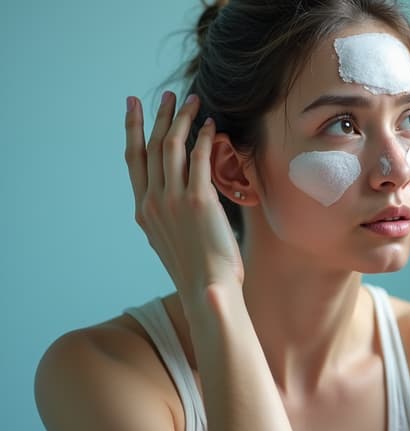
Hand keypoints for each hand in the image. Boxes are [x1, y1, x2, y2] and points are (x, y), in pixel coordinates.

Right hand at [124, 92, 243, 304]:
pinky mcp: (199, 201)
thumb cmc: (197, 268)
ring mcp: (173, 200)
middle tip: (171, 96)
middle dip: (160, 116)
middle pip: (152, 147)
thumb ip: (168, 215)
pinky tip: (211, 127)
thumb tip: (177, 198)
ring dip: (183, 120)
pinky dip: (204, 139)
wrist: (207, 289)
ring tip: (194, 102)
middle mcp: (153, 202)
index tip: (133, 105)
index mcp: (144, 211)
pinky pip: (199, 159)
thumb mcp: (170, 240)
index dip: (133, 129)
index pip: (133, 161)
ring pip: (173, 147)